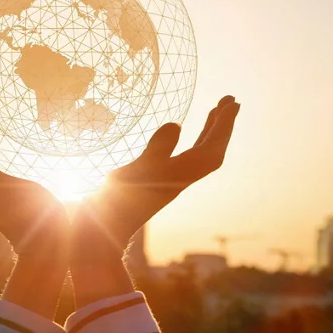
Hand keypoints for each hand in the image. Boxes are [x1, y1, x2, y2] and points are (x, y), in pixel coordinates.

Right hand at [74, 95, 240, 257]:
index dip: (224, 127)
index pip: (212, 150)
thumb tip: (177, 124)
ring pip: (198, 154)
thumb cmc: (118, 202)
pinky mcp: (153, 180)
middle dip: (222, 125)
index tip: (232, 104)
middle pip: (211, 151)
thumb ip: (158, 148)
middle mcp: (179, 178)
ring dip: (208, 131)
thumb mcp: (138, 170)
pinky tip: (179, 132)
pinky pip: (182, 156)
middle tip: (231, 101)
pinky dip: (188, 140)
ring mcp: (167, 180)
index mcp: (180, 176)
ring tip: (215, 112)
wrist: (100, 231)